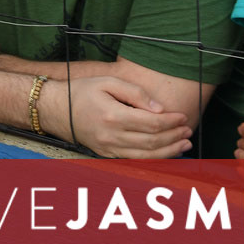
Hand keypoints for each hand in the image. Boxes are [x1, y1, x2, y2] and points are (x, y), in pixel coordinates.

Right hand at [41, 76, 192, 158]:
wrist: (56, 109)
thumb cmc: (81, 92)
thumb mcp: (107, 82)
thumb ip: (135, 93)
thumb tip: (158, 108)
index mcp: (113, 115)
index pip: (151, 123)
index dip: (171, 121)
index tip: (182, 116)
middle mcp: (111, 135)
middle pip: (152, 141)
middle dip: (174, 136)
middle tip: (188, 129)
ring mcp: (108, 147)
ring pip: (146, 156)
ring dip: (169, 151)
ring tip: (184, 144)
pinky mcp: (106, 154)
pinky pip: (134, 160)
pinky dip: (153, 158)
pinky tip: (165, 152)